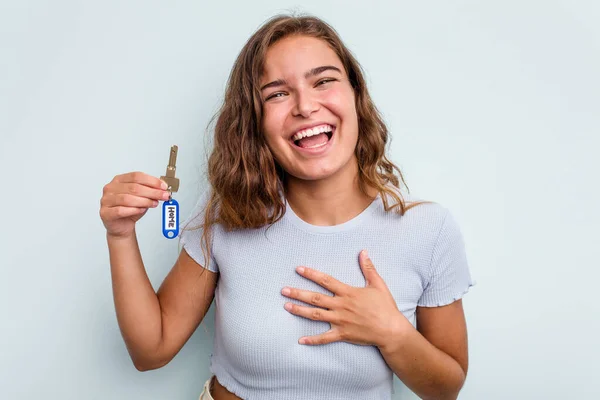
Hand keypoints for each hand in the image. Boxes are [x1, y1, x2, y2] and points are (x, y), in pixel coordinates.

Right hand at [99, 171, 169, 237]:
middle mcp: (111, 188)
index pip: (136, 176)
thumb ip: (150, 192)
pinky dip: (134, 210)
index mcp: (119, 180)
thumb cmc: (130, 210)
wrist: (121, 226)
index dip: (152, 181)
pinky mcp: (105, 213)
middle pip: (134, 187)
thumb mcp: (142, 198)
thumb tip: (162, 189)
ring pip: (128, 198)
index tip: (163, 186)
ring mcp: (106, 200)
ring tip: (154, 203)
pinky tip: (141, 210)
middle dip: (152, 191)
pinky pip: (121, 210)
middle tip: (164, 196)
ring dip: (144, 201)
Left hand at [281, 250, 411, 346]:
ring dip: (299, 311)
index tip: (298, 269)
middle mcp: (341, 306)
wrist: (391, 330)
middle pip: (315, 298)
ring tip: (286, 306)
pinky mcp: (342, 334)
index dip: (311, 274)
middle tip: (283, 290)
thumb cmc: (385, 307)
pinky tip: (301, 340)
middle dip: (298, 293)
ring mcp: (340, 321)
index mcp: (348, 292)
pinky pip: (324, 338)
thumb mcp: (378, 284)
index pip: (326, 281)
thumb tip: (363, 252)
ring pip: (315, 315)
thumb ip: (368, 268)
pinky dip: (312, 339)